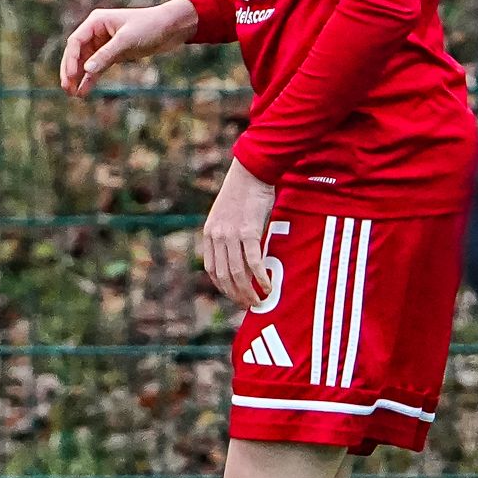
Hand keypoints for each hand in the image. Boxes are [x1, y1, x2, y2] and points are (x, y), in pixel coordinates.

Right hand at [58, 0, 197, 96]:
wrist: (172, 28)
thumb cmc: (150, 26)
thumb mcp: (127, 41)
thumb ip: (106, 55)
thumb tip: (86, 70)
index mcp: (96, 22)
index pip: (75, 41)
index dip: (70, 60)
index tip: (71, 76)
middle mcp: (97, 31)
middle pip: (76, 53)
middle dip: (70, 71)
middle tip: (66, 88)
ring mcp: (105, 43)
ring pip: (86, 62)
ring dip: (79, 77)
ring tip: (72, 94)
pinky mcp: (114, 54)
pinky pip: (98, 67)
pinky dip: (91, 78)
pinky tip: (84, 91)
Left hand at [201, 159, 276, 306]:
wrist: (251, 172)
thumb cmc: (243, 193)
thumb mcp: (226, 216)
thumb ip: (227, 235)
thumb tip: (238, 257)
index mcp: (209, 234)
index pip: (211, 269)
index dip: (223, 287)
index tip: (234, 296)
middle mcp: (217, 237)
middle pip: (224, 276)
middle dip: (236, 294)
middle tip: (250, 305)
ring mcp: (232, 235)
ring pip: (238, 272)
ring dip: (248, 291)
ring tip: (259, 301)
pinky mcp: (248, 231)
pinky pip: (254, 262)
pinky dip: (261, 277)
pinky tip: (268, 286)